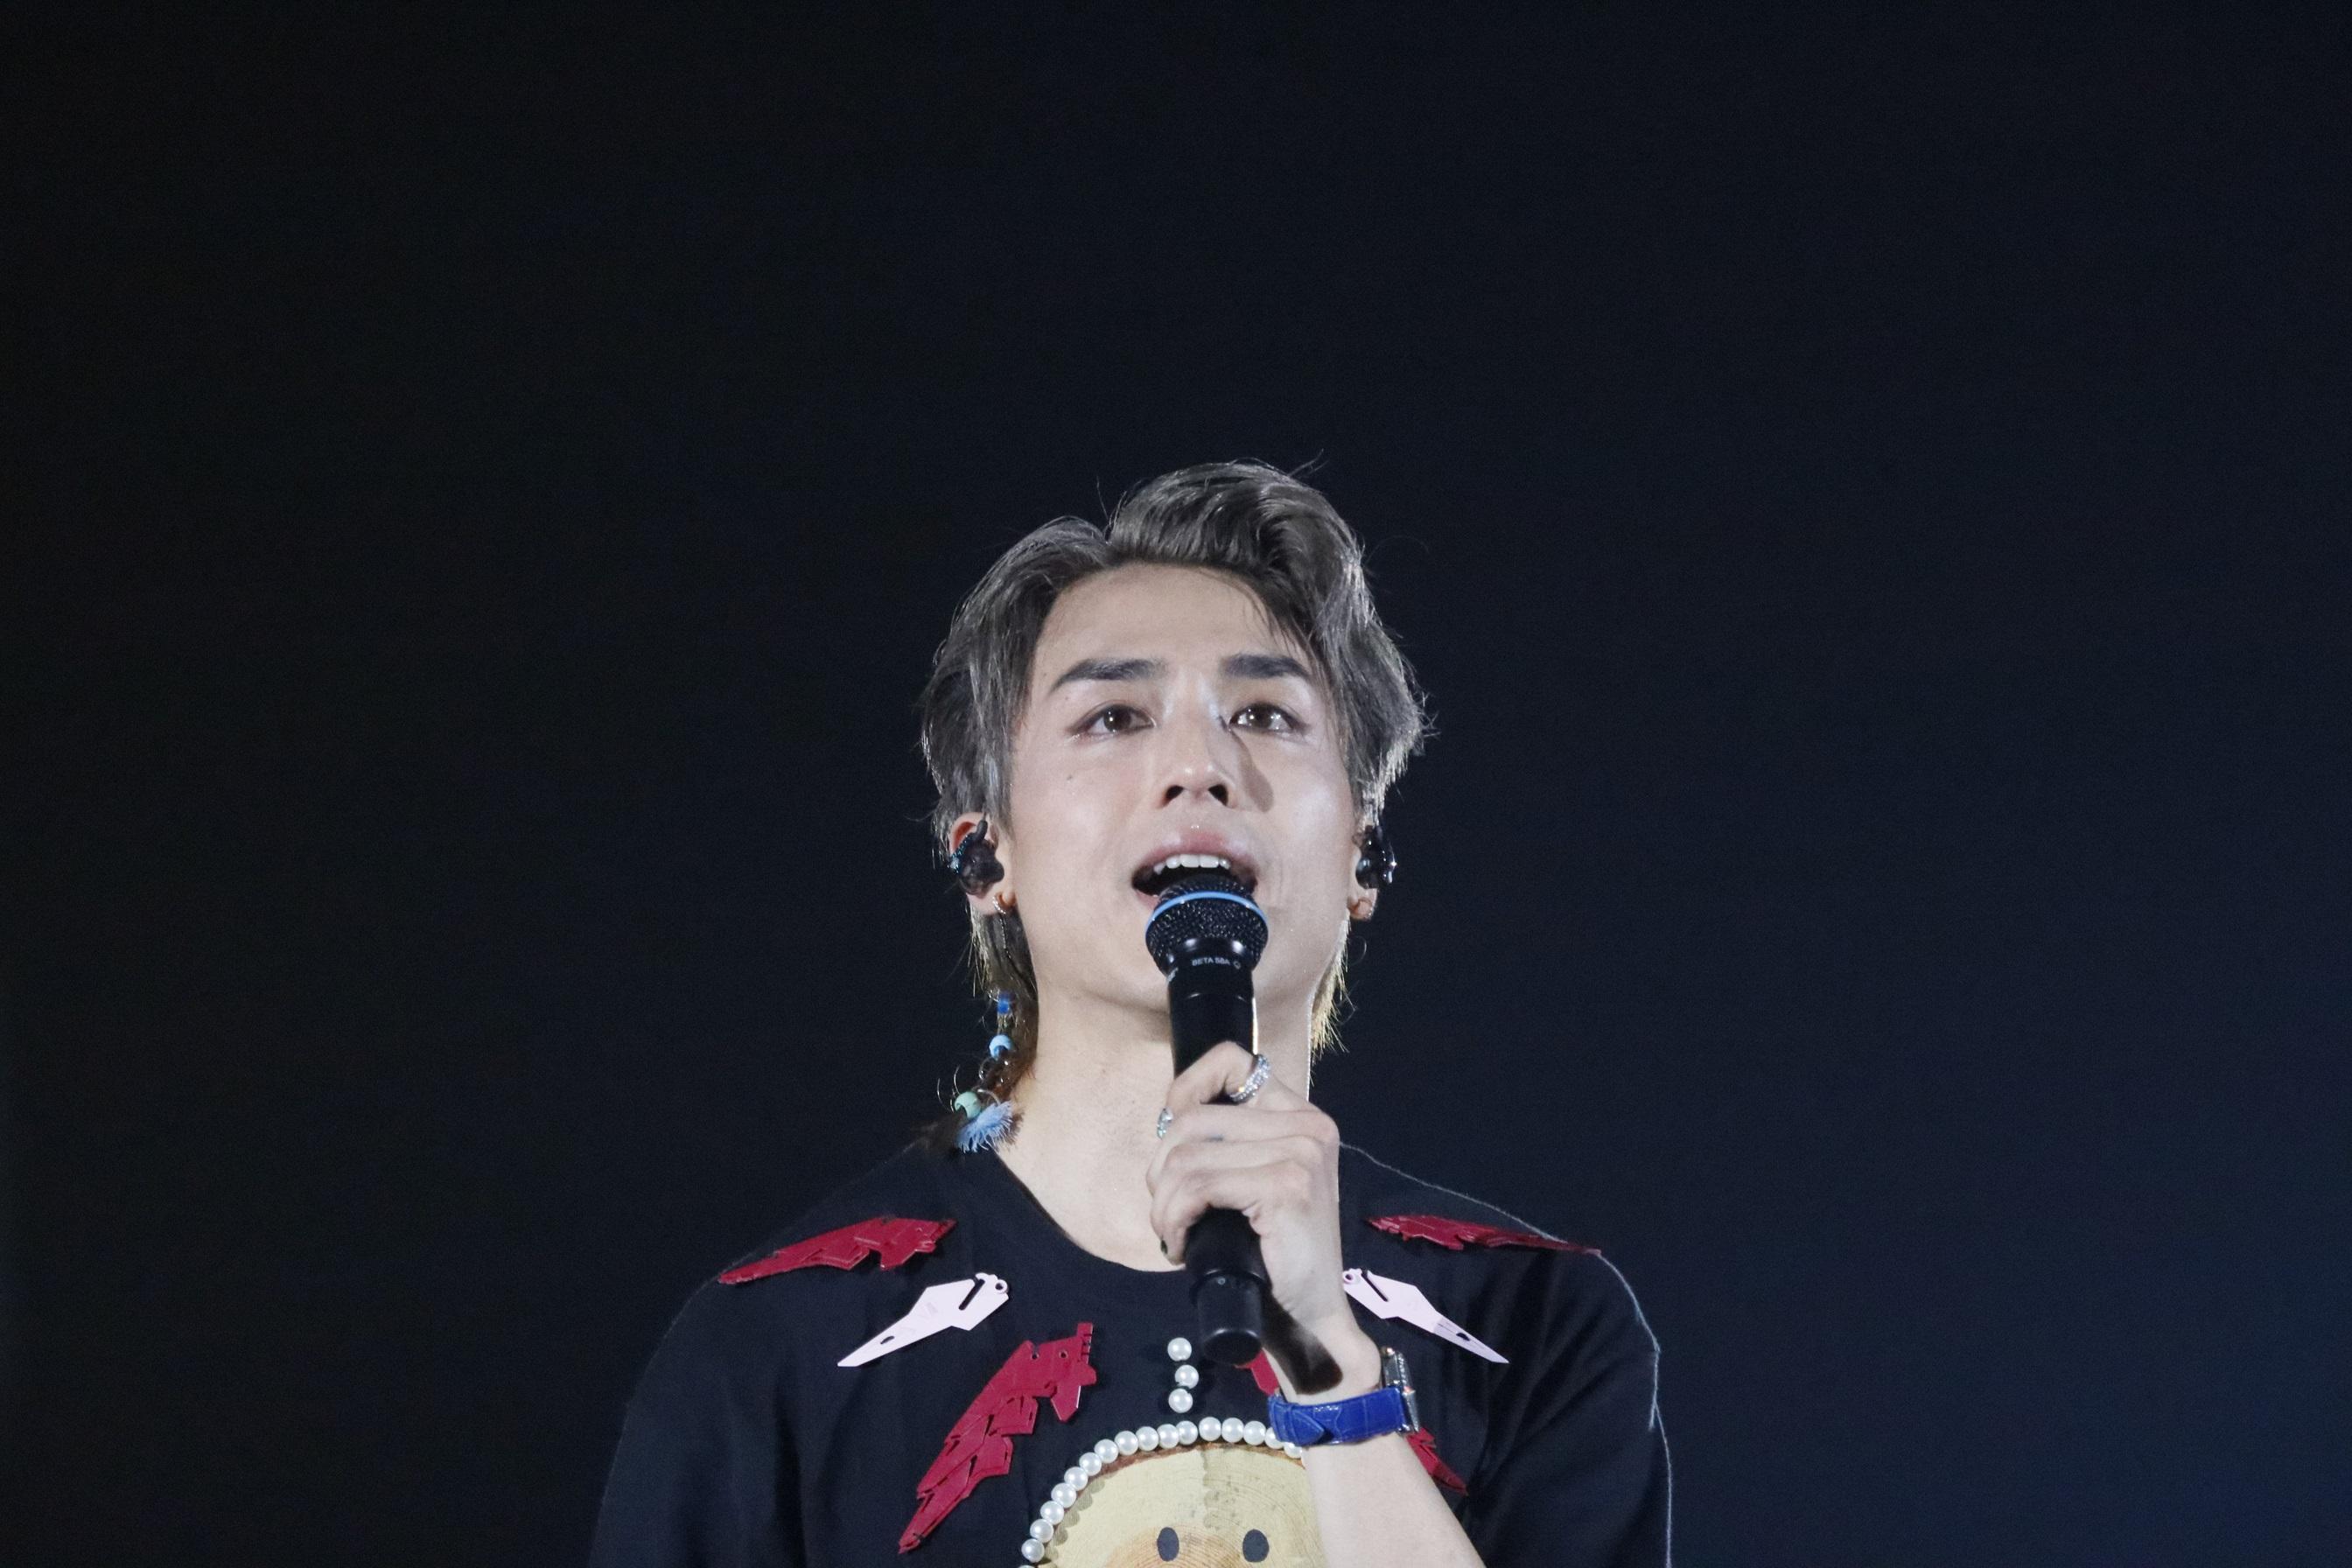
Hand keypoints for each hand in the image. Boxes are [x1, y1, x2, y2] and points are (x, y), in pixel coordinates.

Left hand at [1145, 1042, 1378, 1394]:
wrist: (1310, 1319)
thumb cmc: (1274, 1256)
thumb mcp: (1253, 1183)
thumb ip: (1229, 1145)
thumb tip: (1167, 1121)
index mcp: (1302, 1116)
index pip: (1232, 1060)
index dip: (1185, 1088)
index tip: (1170, 1138)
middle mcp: (1308, 1125)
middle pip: (1192, 1118)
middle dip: (1162, 1169)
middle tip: (1170, 1213)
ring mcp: (1301, 1153)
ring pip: (1186, 1156)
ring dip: (1163, 1203)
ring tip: (1174, 1234)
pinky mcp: (1286, 1186)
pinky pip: (1197, 1186)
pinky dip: (1175, 1218)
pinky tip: (1182, 1245)